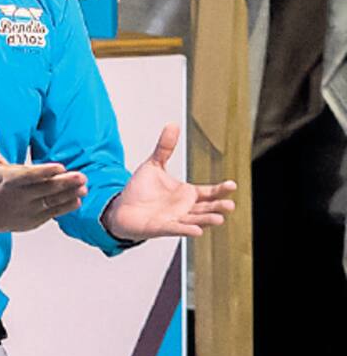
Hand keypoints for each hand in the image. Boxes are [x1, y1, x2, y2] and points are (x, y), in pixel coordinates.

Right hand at [0, 113, 87, 236]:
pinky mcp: (35, 219)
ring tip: (84, 186)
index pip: (28, 176)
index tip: (60, 167)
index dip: (44, 172)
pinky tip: (77, 199)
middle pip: (45, 189)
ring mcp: (28, 209)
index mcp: (8, 179)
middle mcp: (19, 195)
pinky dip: (66, 207)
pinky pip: (53, 213)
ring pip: (52, 201)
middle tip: (81, 176)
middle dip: (64, 183)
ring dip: (69, 194)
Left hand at [102, 123, 236, 240]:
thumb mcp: (153, 165)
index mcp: (187, 193)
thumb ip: (164, 148)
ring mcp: (176, 219)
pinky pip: (177, 229)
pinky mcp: (163, 228)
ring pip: (196, 220)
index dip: (221, 189)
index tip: (232, 185)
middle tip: (230, 205)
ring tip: (219, 219)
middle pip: (207, 208)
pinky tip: (197, 231)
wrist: (122, 208)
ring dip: (207, 220)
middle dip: (218, 207)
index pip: (209, 192)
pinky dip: (187, 230)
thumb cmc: (140, 190)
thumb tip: (173, 124)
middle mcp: (185, 208)